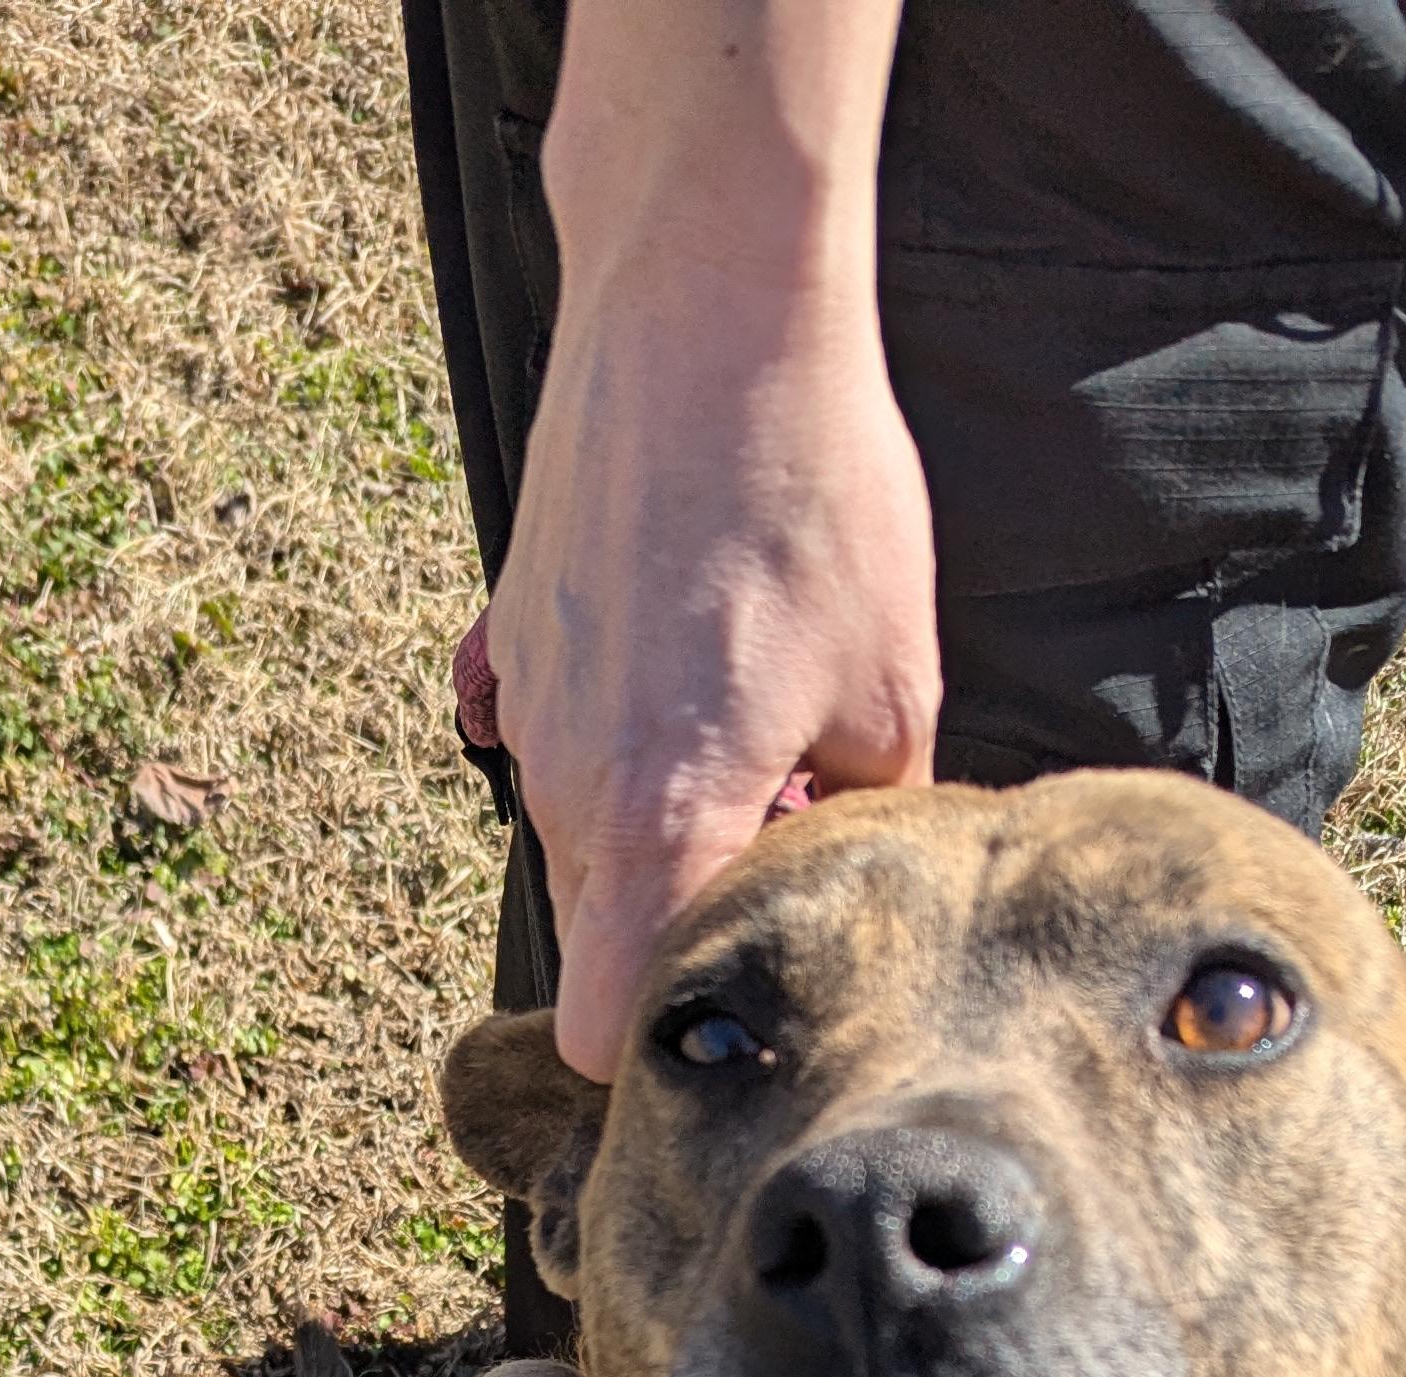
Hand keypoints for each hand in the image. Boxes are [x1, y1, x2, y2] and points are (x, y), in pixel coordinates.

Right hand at [489, 2, 938, 1079]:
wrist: (700, 306)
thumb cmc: (808, 489)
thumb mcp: (891, 681)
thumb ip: (859, 816)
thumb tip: (848, 873)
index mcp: (658, 823)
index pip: (598, 1026)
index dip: (655, 1040)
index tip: (719, 1013)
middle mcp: (567, 785)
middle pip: (605, 926)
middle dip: (680, 911)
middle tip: (788, 838)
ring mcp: (527, 707)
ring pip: (586, 826)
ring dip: (658, 810)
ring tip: (754, 719)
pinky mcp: (514, 633)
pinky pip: (554, 727)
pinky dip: (610, 724)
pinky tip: (677, 658)